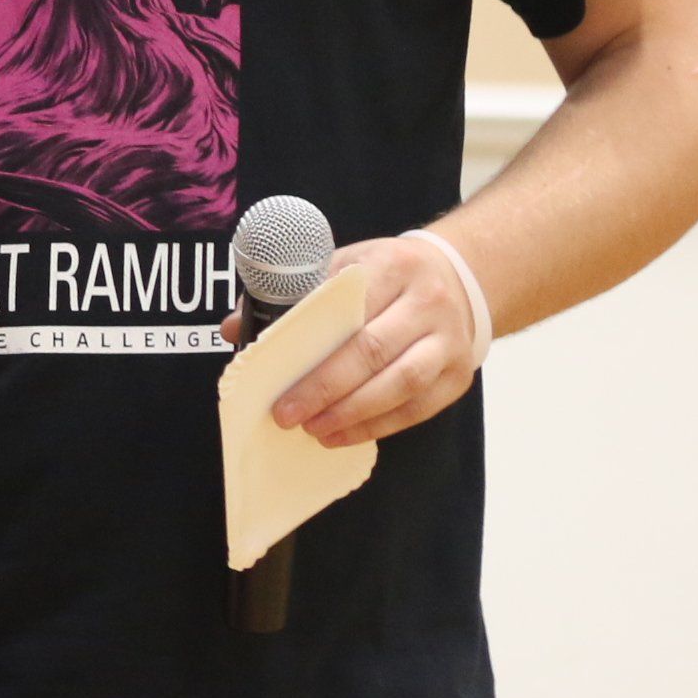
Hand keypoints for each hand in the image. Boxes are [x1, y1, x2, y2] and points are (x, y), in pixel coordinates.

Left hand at [239, 233, 484, 447]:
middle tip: (287, 413)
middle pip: (372, 351)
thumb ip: (295, 291)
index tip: (275, 373)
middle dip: (325, 388)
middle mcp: (427, 303)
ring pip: (401, 384)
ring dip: (353, 414)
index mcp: (392, 266)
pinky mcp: (458, 376)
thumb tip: (235, 329)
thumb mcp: (345, 263)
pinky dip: (379, 426)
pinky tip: (345, 434)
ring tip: (314, 429)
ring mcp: (448, 342)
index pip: (347, 307)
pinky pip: (418, 408)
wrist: (462, 277)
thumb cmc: (387, 274)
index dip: (310, 344)